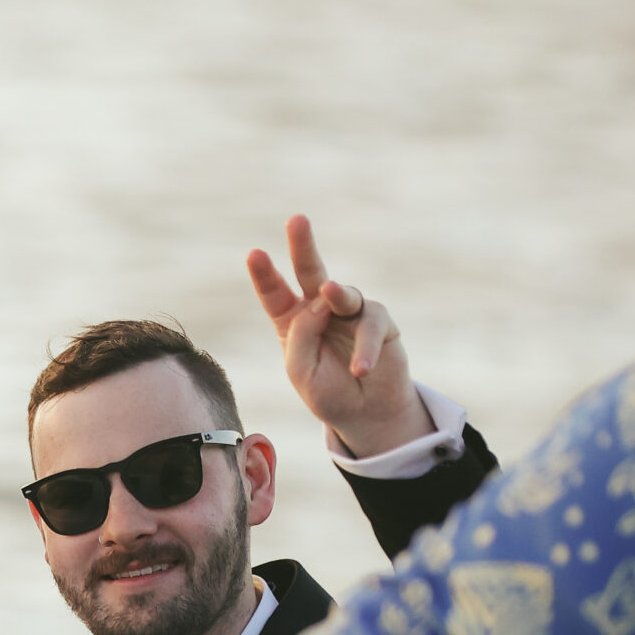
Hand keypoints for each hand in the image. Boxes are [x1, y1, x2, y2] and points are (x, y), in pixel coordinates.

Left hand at [246, 214, 428, 458]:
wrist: (365, 414)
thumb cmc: (328, 392)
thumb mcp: (300, 371)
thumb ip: (301, 336)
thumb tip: (319, 300)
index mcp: (293, 322)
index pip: (275, 294)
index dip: (264, 275)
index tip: (254, 254)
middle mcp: (320, 310)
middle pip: (310, 271)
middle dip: (303, 246)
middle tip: (296, 220)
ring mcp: (350, 312)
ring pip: (341, 293)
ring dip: (336, 295)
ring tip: (329, 294)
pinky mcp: (380, 322)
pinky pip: (371, 324)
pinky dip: (365, 346)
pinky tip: (359, 368)